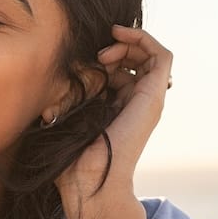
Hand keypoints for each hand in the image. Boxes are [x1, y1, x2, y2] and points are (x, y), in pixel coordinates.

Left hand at [57, 25, 172, 218]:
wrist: (90, 182)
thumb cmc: (72, 159)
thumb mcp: (64, 117)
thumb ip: (65, 100)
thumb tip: (55, 88)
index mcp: (118, 108)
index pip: (121, 70)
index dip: (104, 57)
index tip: (84, 60)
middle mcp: (137, 102)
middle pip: (137, 60)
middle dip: (117, 48)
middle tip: (96, 56)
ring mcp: (148, 99)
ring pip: (151, 55)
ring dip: (129, 43)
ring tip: (105, 52)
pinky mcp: (154, 96)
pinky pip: (162, 56)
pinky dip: (144, 39)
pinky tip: (120, 36)